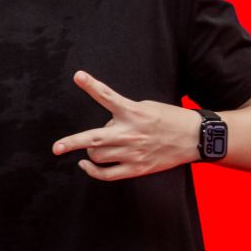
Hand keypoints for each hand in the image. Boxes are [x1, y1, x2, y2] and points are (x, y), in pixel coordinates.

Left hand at [52, 71, 201, 180]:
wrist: (194, 138)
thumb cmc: (170, 118)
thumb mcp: (146, 107)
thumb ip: (124, 113)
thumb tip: (106, 126)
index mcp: (133, 112)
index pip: (107, 96)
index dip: (91, 85)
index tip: (77, 76)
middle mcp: (129, 133)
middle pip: (92, 139)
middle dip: (71, 143)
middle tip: (56, 147)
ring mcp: (132, 153)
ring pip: (97, 156)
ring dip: (90, 151)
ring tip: (94, 147)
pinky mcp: (136, 168)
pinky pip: (107, 174)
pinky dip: (93, 171)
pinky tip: (86, 165)